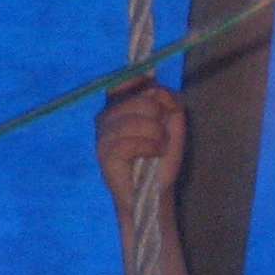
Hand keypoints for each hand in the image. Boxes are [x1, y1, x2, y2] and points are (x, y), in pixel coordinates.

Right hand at [95, 80, 185, 208]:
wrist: (153, 194)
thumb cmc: (160, 159)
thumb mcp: (172, 123)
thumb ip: (168, 100)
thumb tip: (159, 89)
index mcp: (118, 106)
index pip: (125, 80)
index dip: (149, 87)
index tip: (166, 105)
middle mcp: (106, 116)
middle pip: (140, 99)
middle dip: (161, 118)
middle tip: (161, 136)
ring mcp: (103, 135)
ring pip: (137, 120)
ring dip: (158, 135)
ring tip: (160, 148)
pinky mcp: (104, 154)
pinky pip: (132, 141)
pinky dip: (151, 147)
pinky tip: (154, 154)